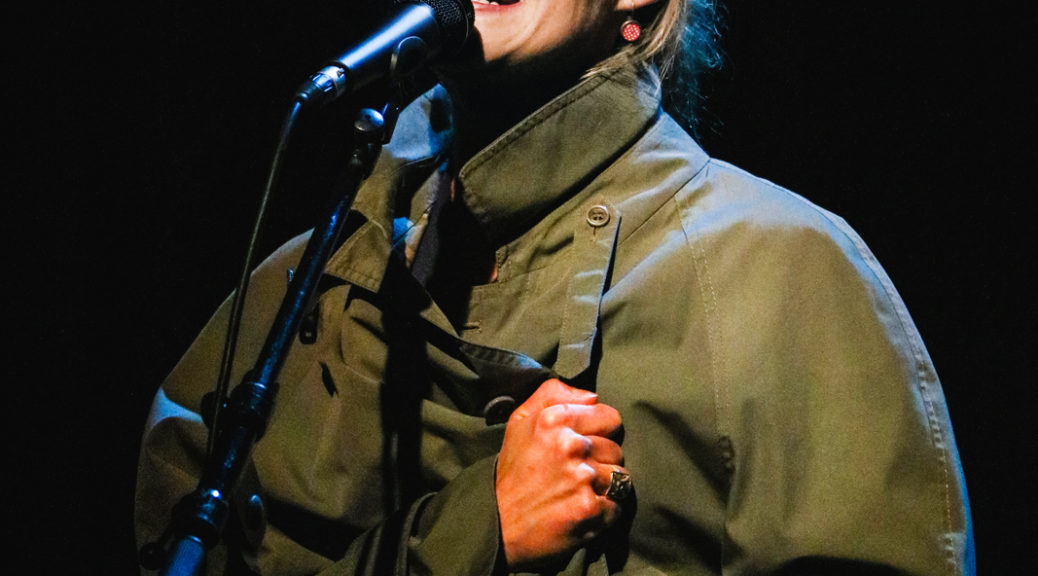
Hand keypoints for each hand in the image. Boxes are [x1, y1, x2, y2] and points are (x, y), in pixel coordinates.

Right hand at [495, 379, 626, 570]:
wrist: (497, 524)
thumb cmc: (513, 471)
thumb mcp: (520, 421)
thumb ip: (553, 394)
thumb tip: (592, 395)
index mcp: (555, 419)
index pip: (610, 418)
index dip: (600, 433)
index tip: (583, 447)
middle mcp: (571, 445)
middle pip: (617, 449)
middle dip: (601, 462)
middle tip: (574, 474)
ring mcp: (582, 478)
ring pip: (620, 477)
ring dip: (604, 488)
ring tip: (578, 493)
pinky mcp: (590, 509)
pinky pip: (617, 506)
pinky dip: (604, 512)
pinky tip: (581, 511)